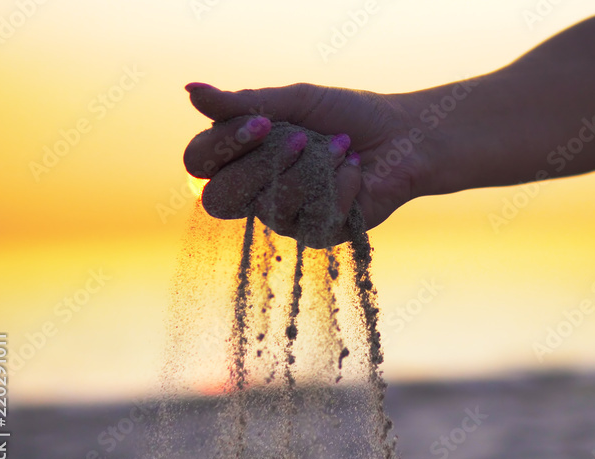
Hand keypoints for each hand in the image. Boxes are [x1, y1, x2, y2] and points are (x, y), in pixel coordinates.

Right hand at [183, 82, 428, 245]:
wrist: (405, 137)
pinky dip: (338, 186)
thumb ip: (245, 102)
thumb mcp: (297, 102)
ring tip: (339, 145)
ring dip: (309, 170)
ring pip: (269, 209)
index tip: (263, 123)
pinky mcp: (317, 234)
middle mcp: (255, 191)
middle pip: (218, 198)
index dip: (223, 146)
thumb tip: (190, 89)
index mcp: (240, 156)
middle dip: (258, 167)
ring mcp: (285, 216)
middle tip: (298, 138)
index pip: (199, 163)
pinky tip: (354, 169)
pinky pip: (310, 220)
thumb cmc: (349, 115)